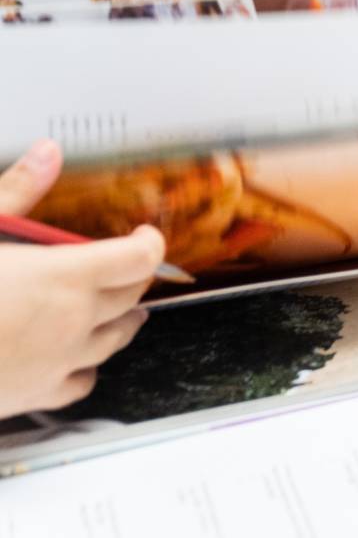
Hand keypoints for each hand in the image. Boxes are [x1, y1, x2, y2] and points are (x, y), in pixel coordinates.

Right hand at [0, 140, 162, 416]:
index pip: (139, 258)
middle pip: (132, 294)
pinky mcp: (37, 394)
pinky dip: (86, 367)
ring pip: (116, 339)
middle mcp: (74, 320)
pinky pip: (81, 382)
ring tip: (120, 308)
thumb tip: (46, 156)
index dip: (150, 242)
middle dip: (134, 277)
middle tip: (126, 266)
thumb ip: (16, 193)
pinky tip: (75, 358)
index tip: (143, 234)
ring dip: (122, 319)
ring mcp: (59, 361)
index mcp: (67, 276)